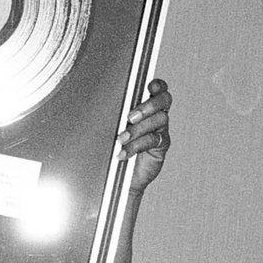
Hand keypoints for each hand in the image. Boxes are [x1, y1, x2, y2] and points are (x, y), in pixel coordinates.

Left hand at [117, 78, 171, 196]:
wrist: (118, 177)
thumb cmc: (113, 148)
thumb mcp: (110, 128)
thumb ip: (112, 115)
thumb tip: (98, 103)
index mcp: (145, 106)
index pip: (158, 89)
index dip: (157, 85)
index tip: (149, 87)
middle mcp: (156, 115)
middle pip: (164, 100)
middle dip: (148, 106)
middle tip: (130, 117)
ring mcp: (160, 130)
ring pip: (159, 120)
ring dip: (139, 128)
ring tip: (121, 139)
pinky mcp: (160, 147)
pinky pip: (153, 140)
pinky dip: (137, 146)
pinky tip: (123, 153)